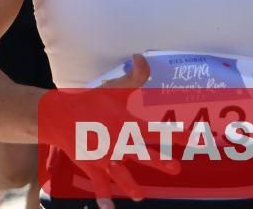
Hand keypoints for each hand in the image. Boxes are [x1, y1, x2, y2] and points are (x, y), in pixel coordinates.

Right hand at [42, 55, 178, 205]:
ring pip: (122, 173)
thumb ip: (133, 76)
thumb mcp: (113, 87)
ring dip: (131, 185)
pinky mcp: (91, 165)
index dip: (175, 135)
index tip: (192, 140)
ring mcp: (105, 156)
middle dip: (161, 162)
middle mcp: (119, 142)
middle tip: (176, 168)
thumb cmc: (88, 99)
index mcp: (127, 123)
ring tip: (140, 195)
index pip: (156, 130)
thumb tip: (141, 58)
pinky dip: (103, 198)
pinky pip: (99, 184)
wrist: (60, 113)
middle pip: (144, 153)